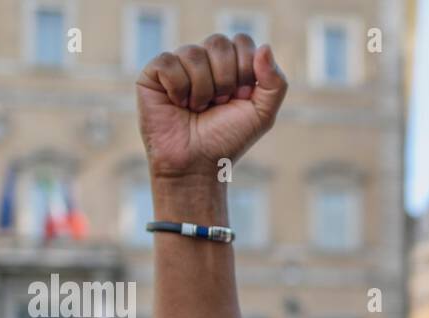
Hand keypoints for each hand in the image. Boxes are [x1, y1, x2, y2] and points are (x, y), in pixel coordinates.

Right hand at [136, 34, 288, 181]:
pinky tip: (177, 104)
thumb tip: (265, 47)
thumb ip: (275, 82)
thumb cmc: (227, 139)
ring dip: (202, 89)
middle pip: (219, 42)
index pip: (242, 41)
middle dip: (225, 79)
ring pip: (194, 53)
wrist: (197, 164)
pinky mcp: (153, 73)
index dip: (245, 70)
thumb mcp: (262, 114)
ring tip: (197, 109)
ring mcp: (178, 64)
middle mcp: (204, 60)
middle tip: (218, 104)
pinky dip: (179, 88)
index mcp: (230, 64)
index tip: (241, 98)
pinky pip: (169, 62)